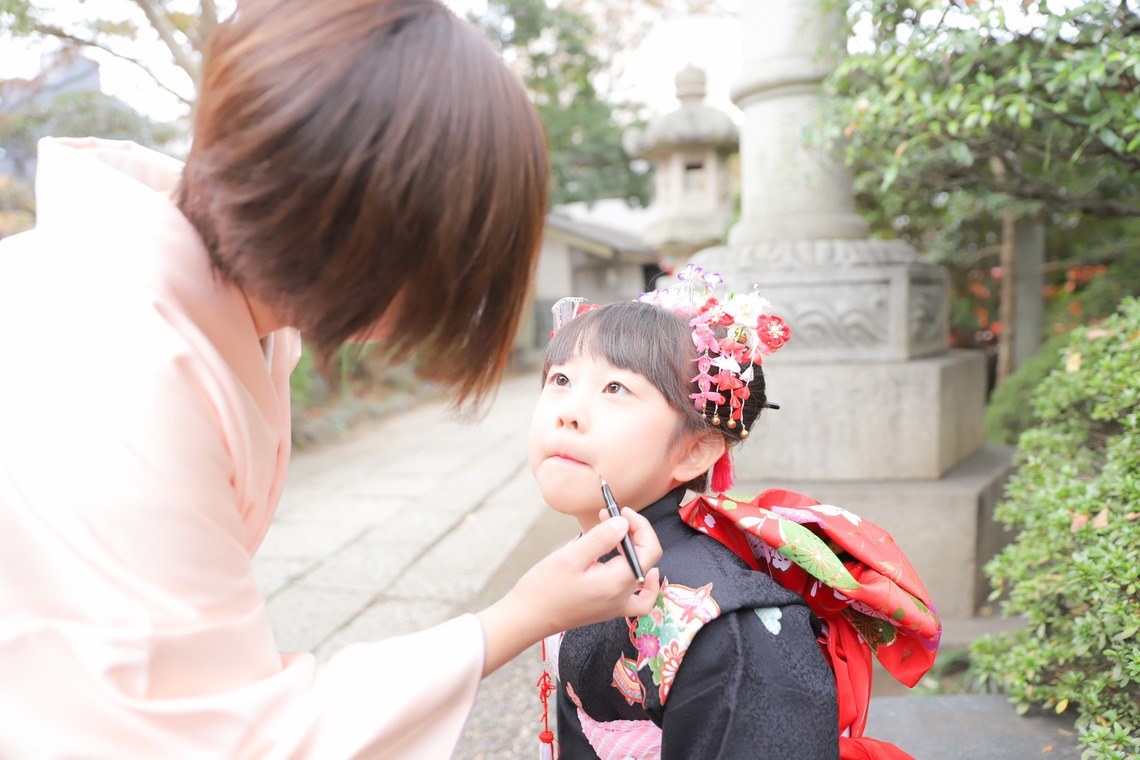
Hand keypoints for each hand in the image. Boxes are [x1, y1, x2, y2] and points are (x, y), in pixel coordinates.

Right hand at [475, 508, 660, 675]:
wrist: (527, 618)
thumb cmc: (544, 588)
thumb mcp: (570, 557)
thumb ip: (600, 538)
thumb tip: (623, 523)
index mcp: (617, 582)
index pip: (648, 550)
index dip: (640, 526)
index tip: (621, 511)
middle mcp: (622, 597)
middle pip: (647, 560)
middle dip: (633, 532)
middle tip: (610, 516)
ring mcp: (616, 606)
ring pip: (645, 578)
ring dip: (638, 552)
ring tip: (621, 534)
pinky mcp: (607, 609)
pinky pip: (637, 598)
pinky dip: (642, 583)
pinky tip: (635, 571)